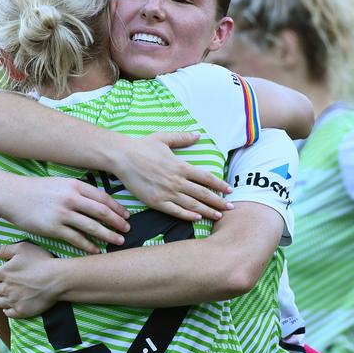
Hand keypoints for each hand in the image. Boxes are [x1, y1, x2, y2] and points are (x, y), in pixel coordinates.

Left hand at [0, 242, 59, 318]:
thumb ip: (6, 249)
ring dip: (0, 299)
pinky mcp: (21, 311)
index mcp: (4, 272)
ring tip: (4, 297)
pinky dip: (7, 310)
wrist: (56, 280)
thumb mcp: (23, 248)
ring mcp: (13, 301)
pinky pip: (8, 313)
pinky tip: (10, 307)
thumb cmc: (41, 262)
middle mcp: (5, 288)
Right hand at [2, 176, 129, 253]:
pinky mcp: (53, 228)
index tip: (126, 216)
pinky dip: (89, 245)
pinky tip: (96, 250)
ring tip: (118, 242)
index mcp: (75, 185)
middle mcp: (71, 198)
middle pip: (102, 212)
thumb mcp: (60, 183)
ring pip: (92, 227)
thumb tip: (97, 201)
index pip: (103, 198)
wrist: (12, 195)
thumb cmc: (37, 189)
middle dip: (117, 222)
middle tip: (127, 230)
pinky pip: (76, 239)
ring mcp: (62, 214)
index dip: (117, 208)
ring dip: (108, 235)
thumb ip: (78, 191)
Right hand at [111, 132, 233, 220]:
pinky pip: (175, 210)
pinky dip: (187, 215)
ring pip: (191, 204)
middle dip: (218, 201)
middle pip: (202, 193)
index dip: (219, 185)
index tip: (229, 190)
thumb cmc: (142, 146)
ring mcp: (166, 192)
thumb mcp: (164, 138)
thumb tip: (198, 134)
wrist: (123, 158)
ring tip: (218, 216)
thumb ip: (182, 138)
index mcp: (180, 166)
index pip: (205, 177)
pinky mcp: (156, 201)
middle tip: (231, 207)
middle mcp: (176, 181)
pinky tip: (196, 218)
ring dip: (207, 210)